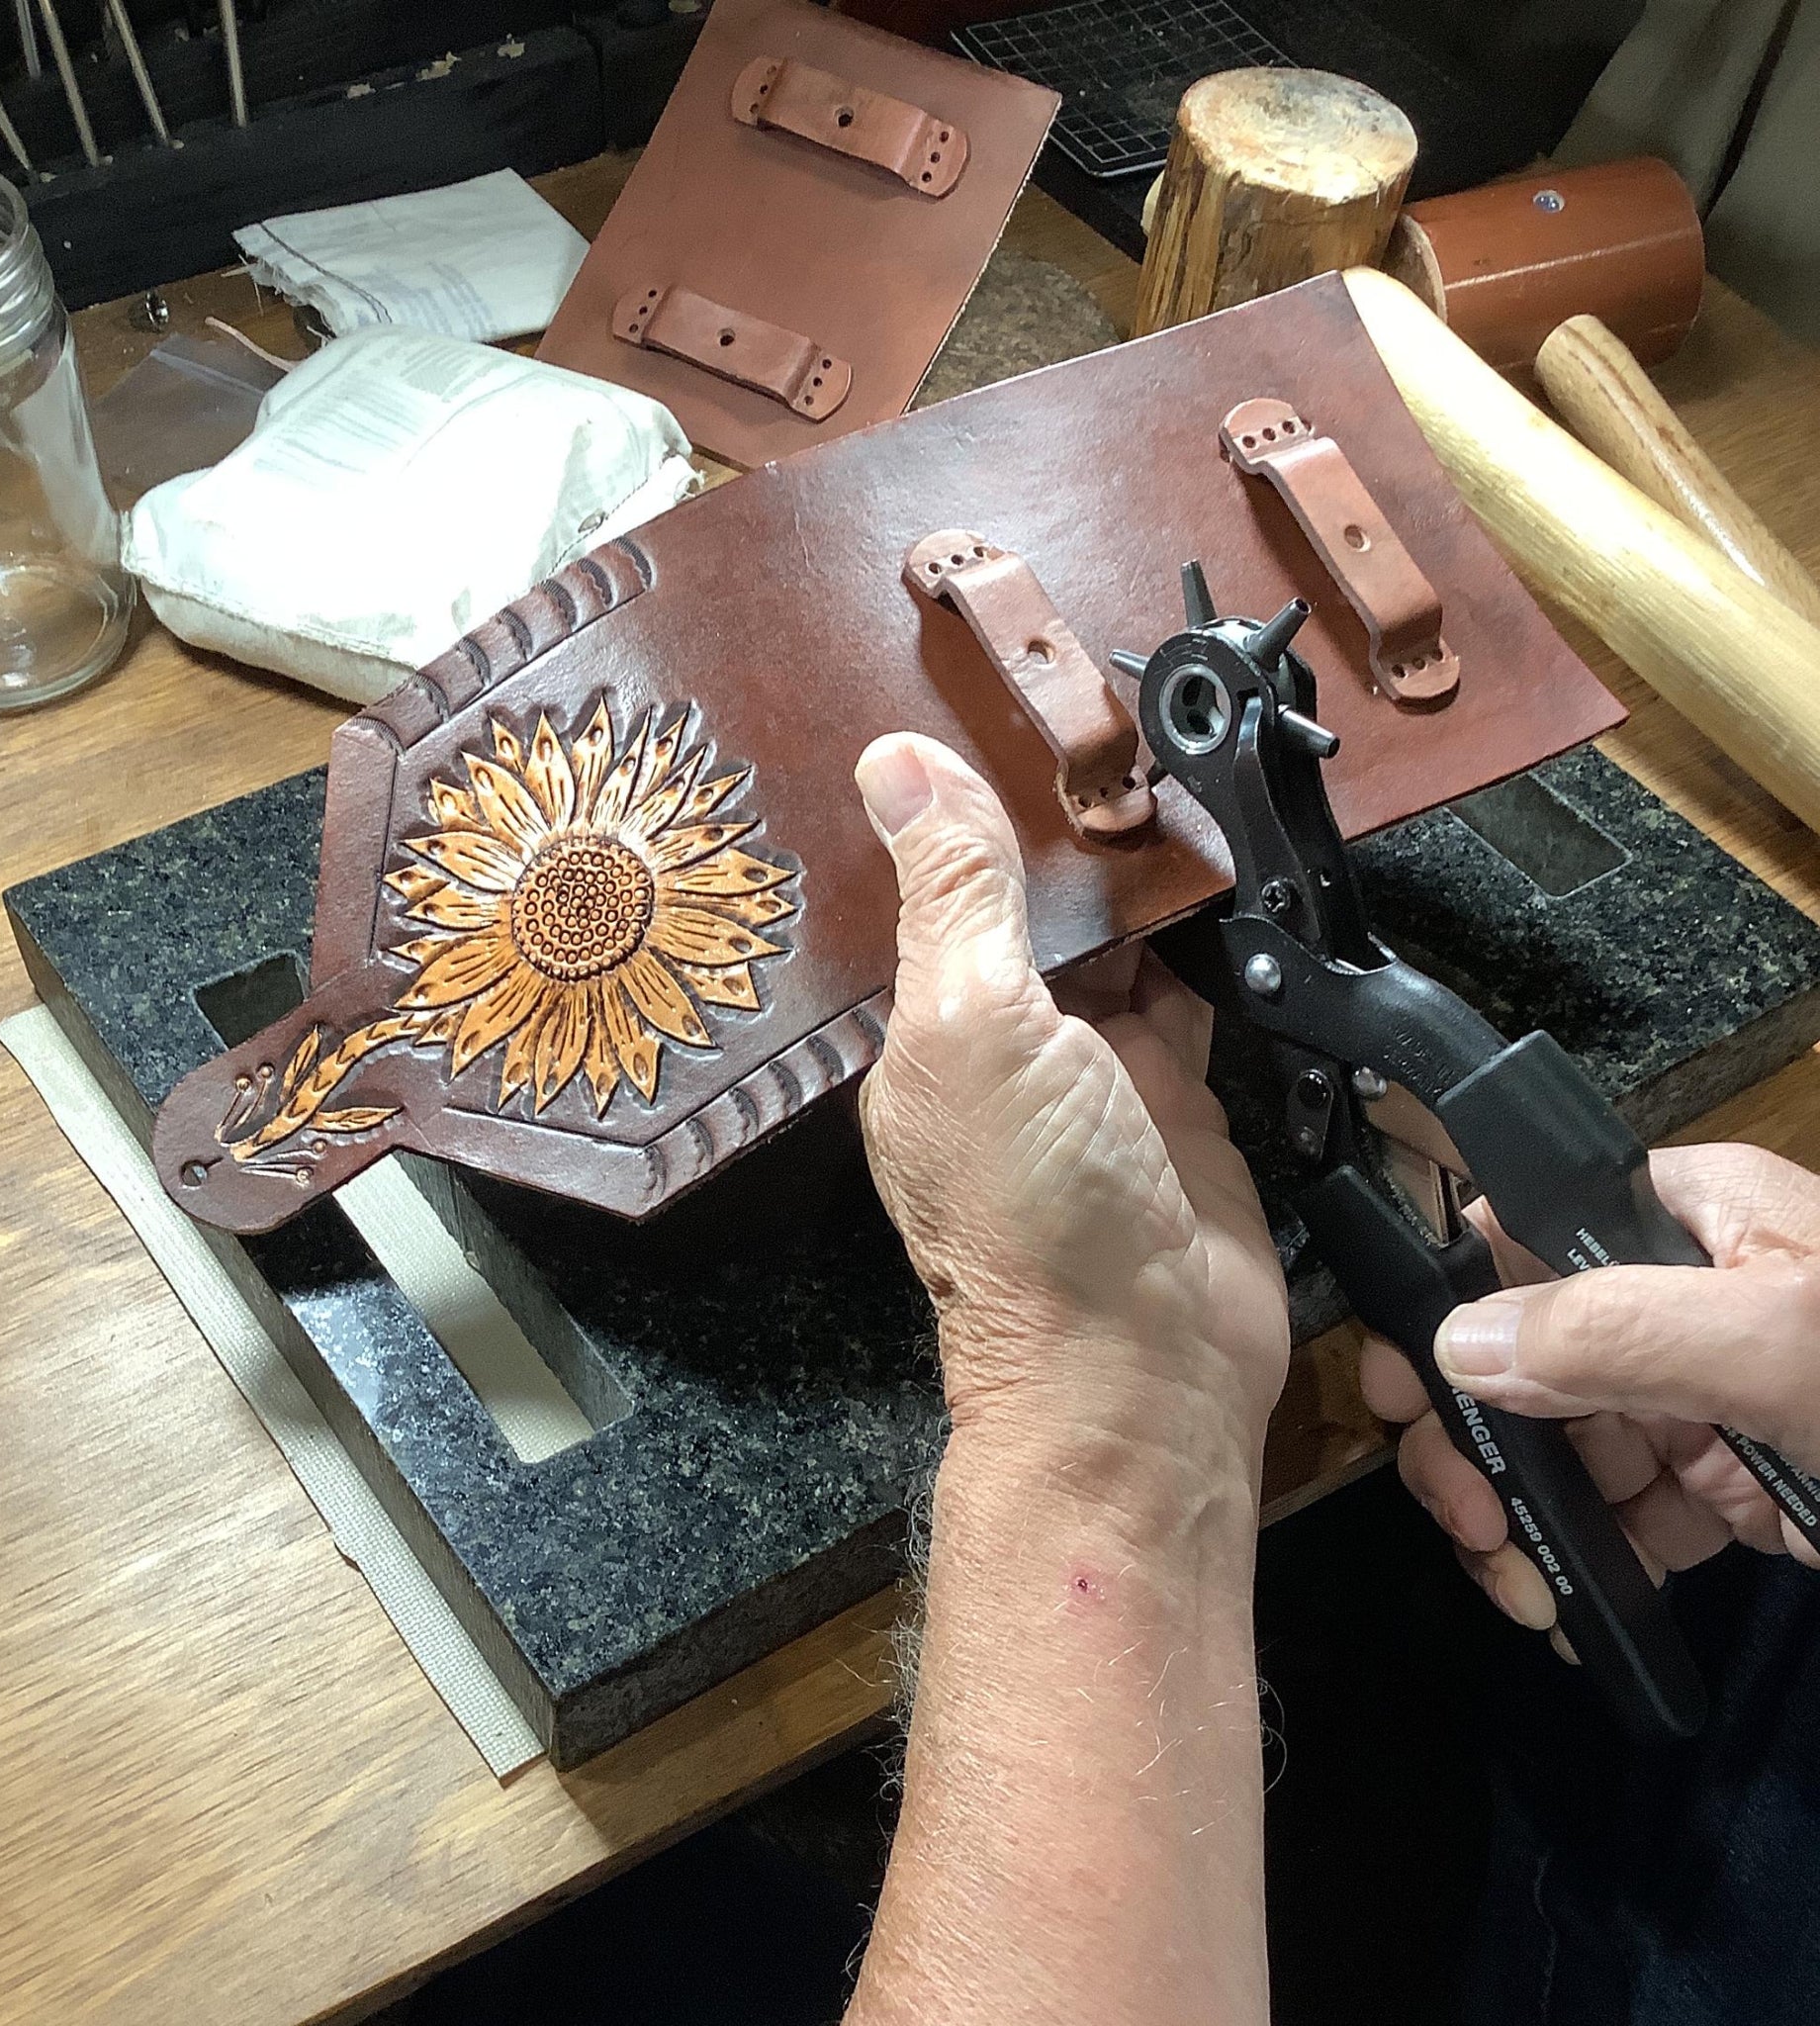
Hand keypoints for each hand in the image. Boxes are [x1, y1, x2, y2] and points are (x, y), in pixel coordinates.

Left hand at [852, 733, 1288, 1481]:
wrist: (1141, 1368)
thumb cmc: (1031, 1218)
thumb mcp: (972, 1024)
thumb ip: (954, 893)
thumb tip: (892, 762)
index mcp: (927, 1029)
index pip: (941, 892)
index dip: (975, 812)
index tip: (1017, 718)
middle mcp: (1005, 1046)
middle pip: (1036, 911)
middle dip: (1070, 837)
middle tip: (1118, 734)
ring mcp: (1096, 1075)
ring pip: (1120, 945)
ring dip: (1144, 883)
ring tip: (1176, 780)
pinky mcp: (1181, 1101)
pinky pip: (1195, 994)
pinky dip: (1214, 944)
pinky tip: (1230, 881)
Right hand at [1361, 1141, 1819, 1641]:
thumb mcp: (1787, 1347)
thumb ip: (1620, 1330)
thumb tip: (1461, 1341)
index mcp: (1689, 1219)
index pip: (1522, 1225)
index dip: (1445, 1297)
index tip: (1405, 1387)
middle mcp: (1682, 1296)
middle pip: (1520, 1344)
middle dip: (1471, 1431)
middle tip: (1458, 1512)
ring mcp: (1705, 1395)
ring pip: (1558, 1435)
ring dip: (1514, 1507)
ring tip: (1511, 1582)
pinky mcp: (1734, 1485)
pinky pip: (1624, 1510)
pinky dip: (1582, 1557)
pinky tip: (1562, 1605)